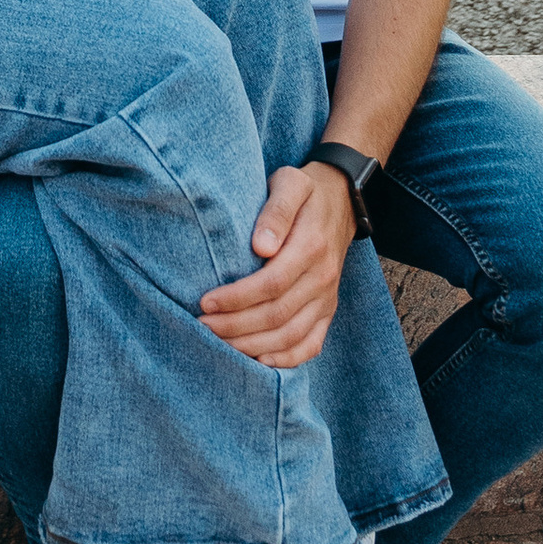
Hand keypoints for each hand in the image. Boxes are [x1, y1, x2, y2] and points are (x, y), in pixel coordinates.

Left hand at [198, 159, 358, 367]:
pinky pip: (311, 344)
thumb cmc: (305, 191)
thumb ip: (276, 210)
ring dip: (252, 345)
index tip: (205, 301)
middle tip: (201, 326)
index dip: (237, 298)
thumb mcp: (291, 182)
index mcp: (312, 246)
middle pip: (277, 314)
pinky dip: (286, 359)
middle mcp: (323, 277)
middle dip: (235, 326)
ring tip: (218, 344)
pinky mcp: (327, 310)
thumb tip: (262, 246)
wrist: (341, 201)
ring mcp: (327, 297)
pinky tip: (259, 360)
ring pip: (291, 335)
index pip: (271, 283)